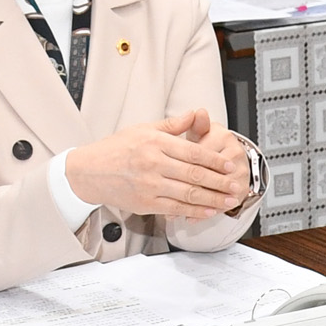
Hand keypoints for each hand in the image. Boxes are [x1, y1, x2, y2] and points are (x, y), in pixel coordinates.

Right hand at [64, 110, 250, 219]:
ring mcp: (149, 186)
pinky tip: (208, 210)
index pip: (194, 152)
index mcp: (156, 143)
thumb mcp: (144, 129)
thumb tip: (197, 114)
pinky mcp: (145, 203)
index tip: (230, 165)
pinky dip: (194, 211)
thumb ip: (173, 125)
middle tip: (236, 185)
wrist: (89, 171)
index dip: (216, 160)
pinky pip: (175, 208)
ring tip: (228, 200)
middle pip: (195, 174)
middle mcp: (153, 164)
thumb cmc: (116, 148)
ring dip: (212, 198)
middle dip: (220, 182)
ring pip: (188, 193)